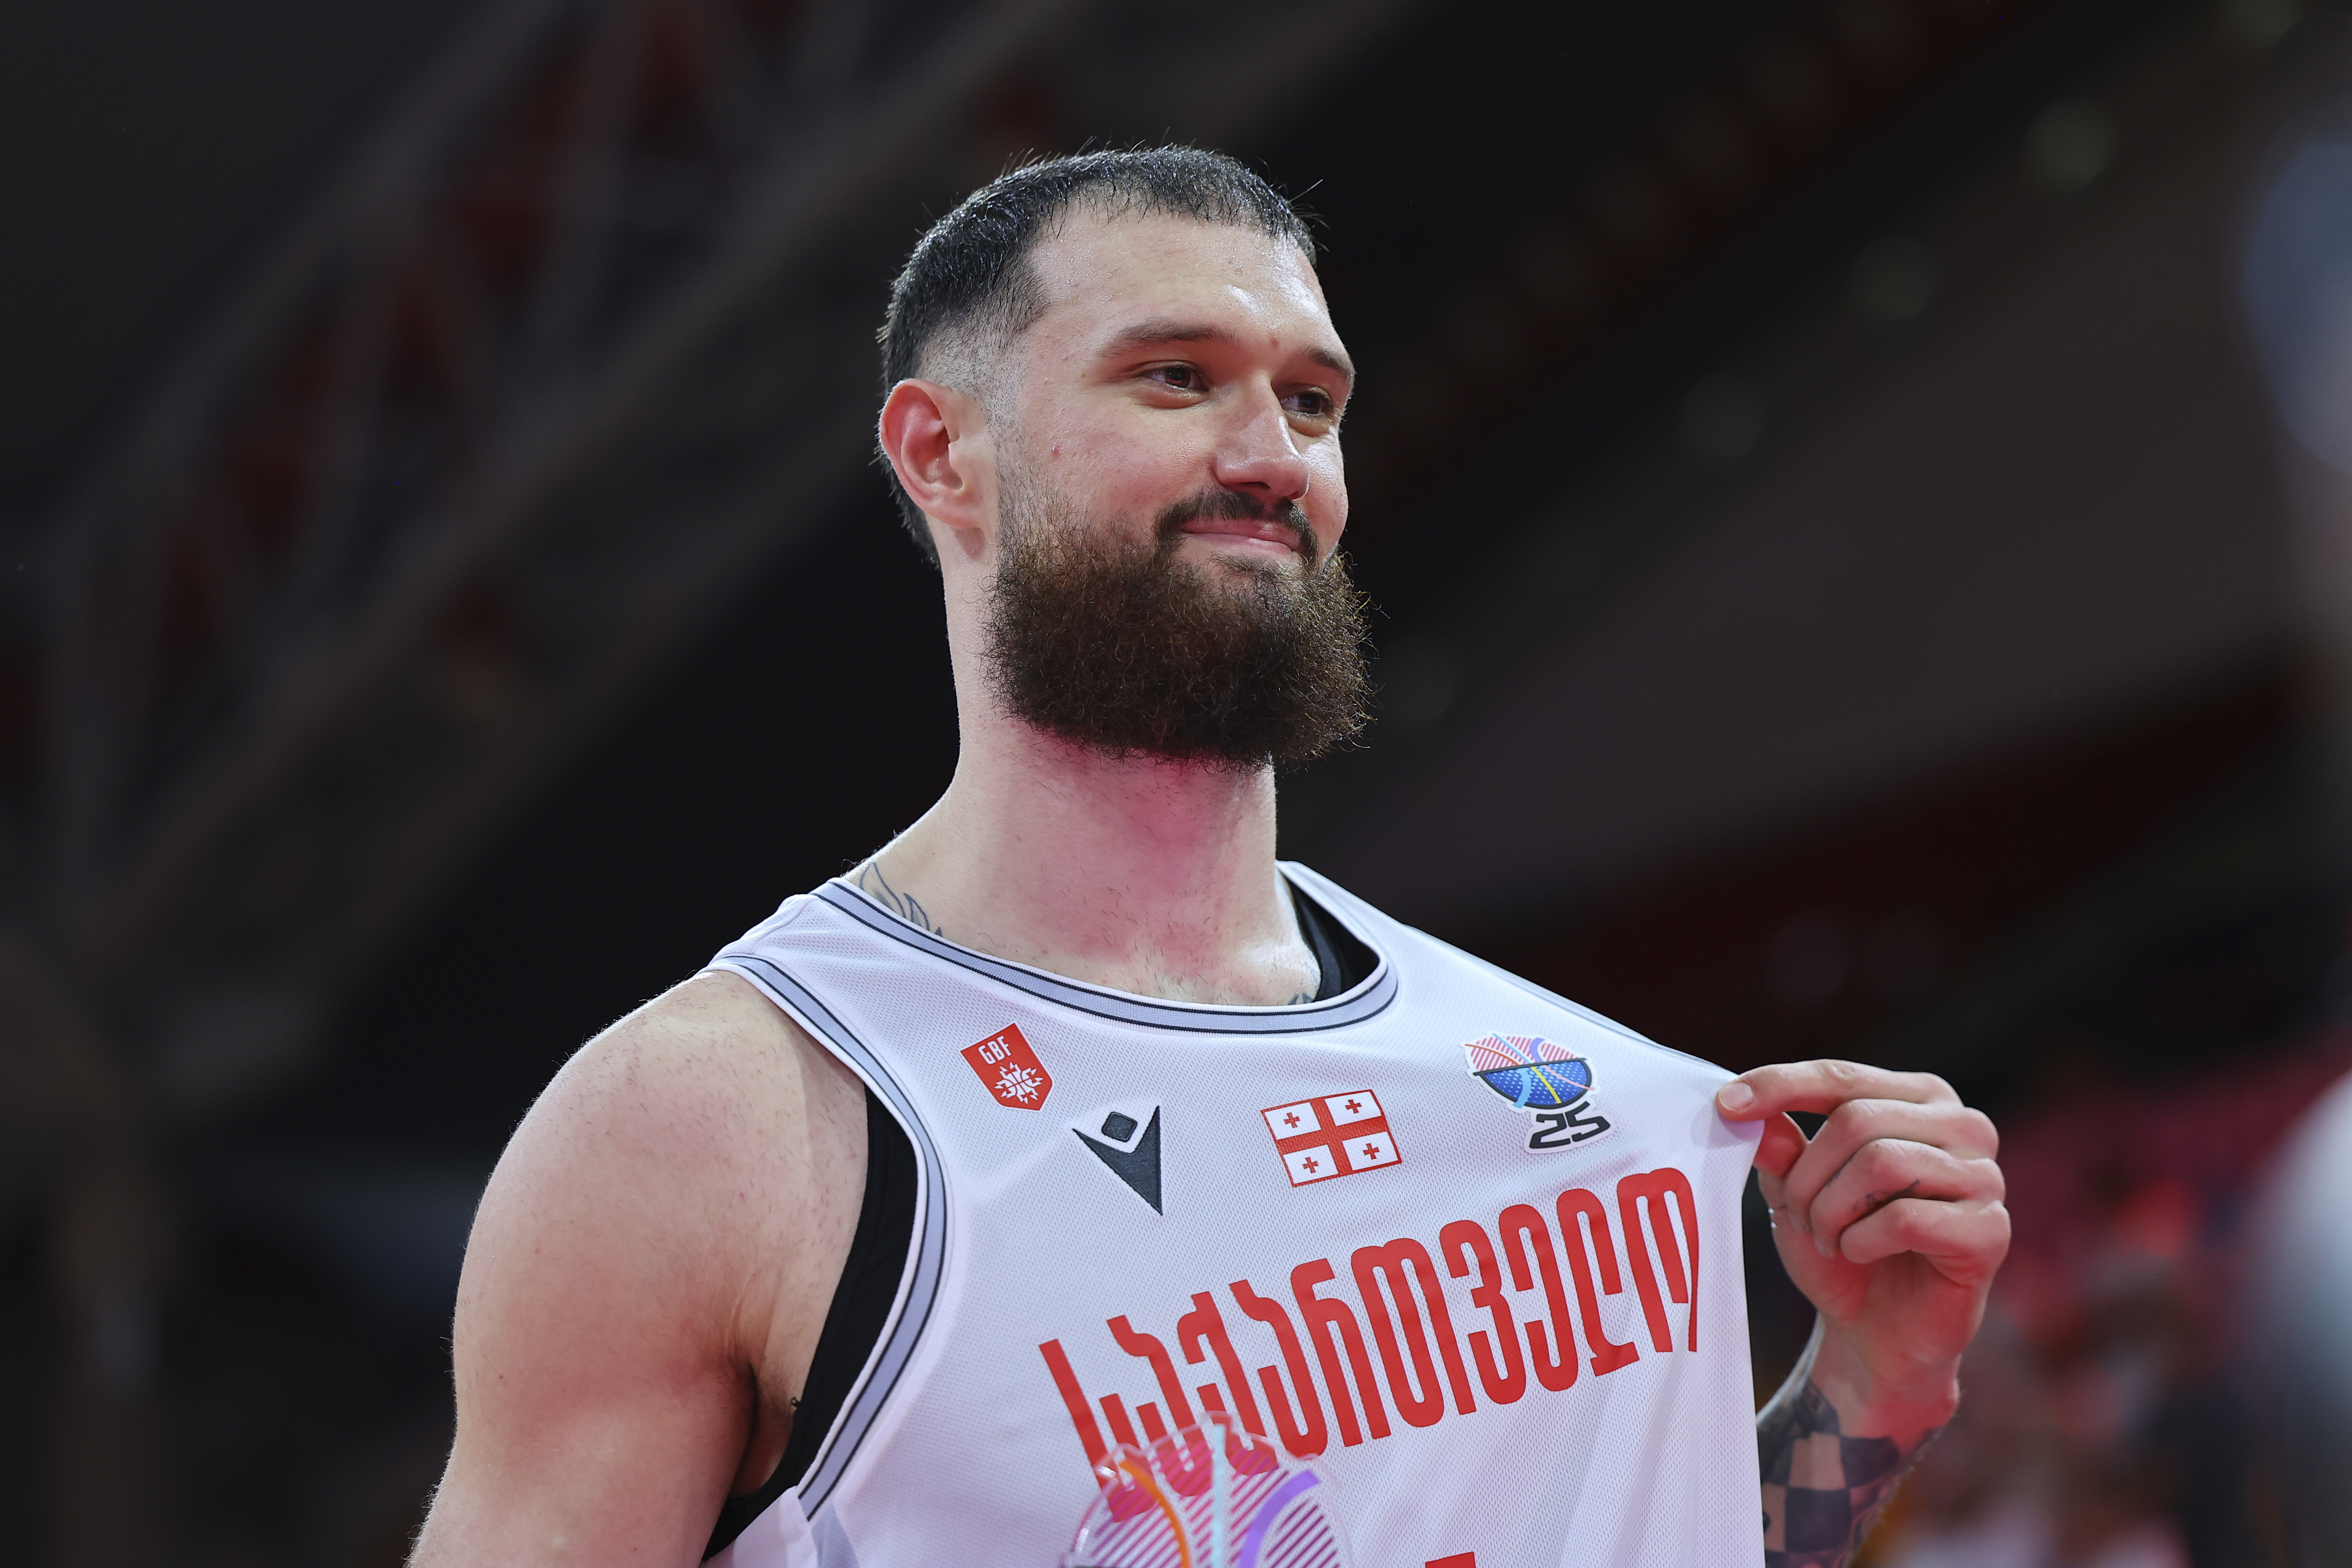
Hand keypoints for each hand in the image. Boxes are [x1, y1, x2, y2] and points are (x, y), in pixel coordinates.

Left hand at [1717, 1061, 2007, 1422]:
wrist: (1874, 1333)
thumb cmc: (1840, 1249)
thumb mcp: (1793, 1192)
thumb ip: (1779, 1149)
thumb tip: (1751, 1113)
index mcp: (1917, 1098)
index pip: (1841, 1076)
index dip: (1780, 1086)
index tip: (1726, 1105)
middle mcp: (1962, 1125)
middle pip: (1856, 1120)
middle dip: (1807, 1176)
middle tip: (1797, 1217)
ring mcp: (1984, 1177)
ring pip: (1882, 1163)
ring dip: (1832, 1210)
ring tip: (1828, 1238)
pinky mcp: (1990, 1230)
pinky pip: (1907, 1218)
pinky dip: (1863, 1241)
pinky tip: (1861, 1254)